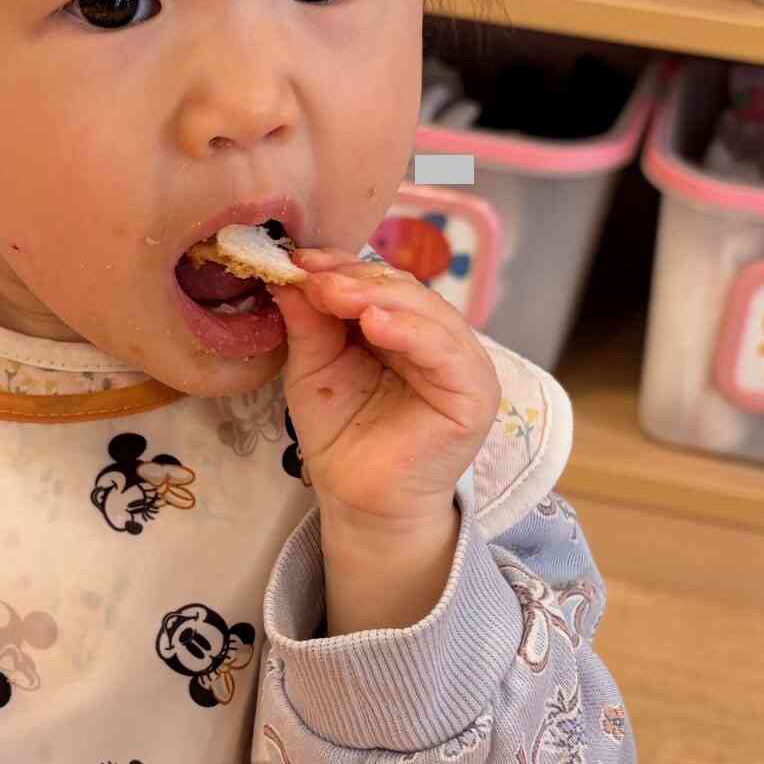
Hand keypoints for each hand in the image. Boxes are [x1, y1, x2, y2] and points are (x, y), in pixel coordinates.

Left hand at [272, 253, 497, 635]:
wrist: (358, 502)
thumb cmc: (342, 436)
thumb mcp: (315, 369)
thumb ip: (310, 325)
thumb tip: (290, 277)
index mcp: (406, 328)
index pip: (378, 283)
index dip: (338, 268)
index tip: (295, 261)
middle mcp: (439, 339)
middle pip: (401, 290)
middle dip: (352, 279)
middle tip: (310, 275)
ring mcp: (462, 364)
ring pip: (425, 311)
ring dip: (375, 296)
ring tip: (333, 293)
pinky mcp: (473, 393)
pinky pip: (445, 350)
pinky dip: (410, 331)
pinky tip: (373, 322)